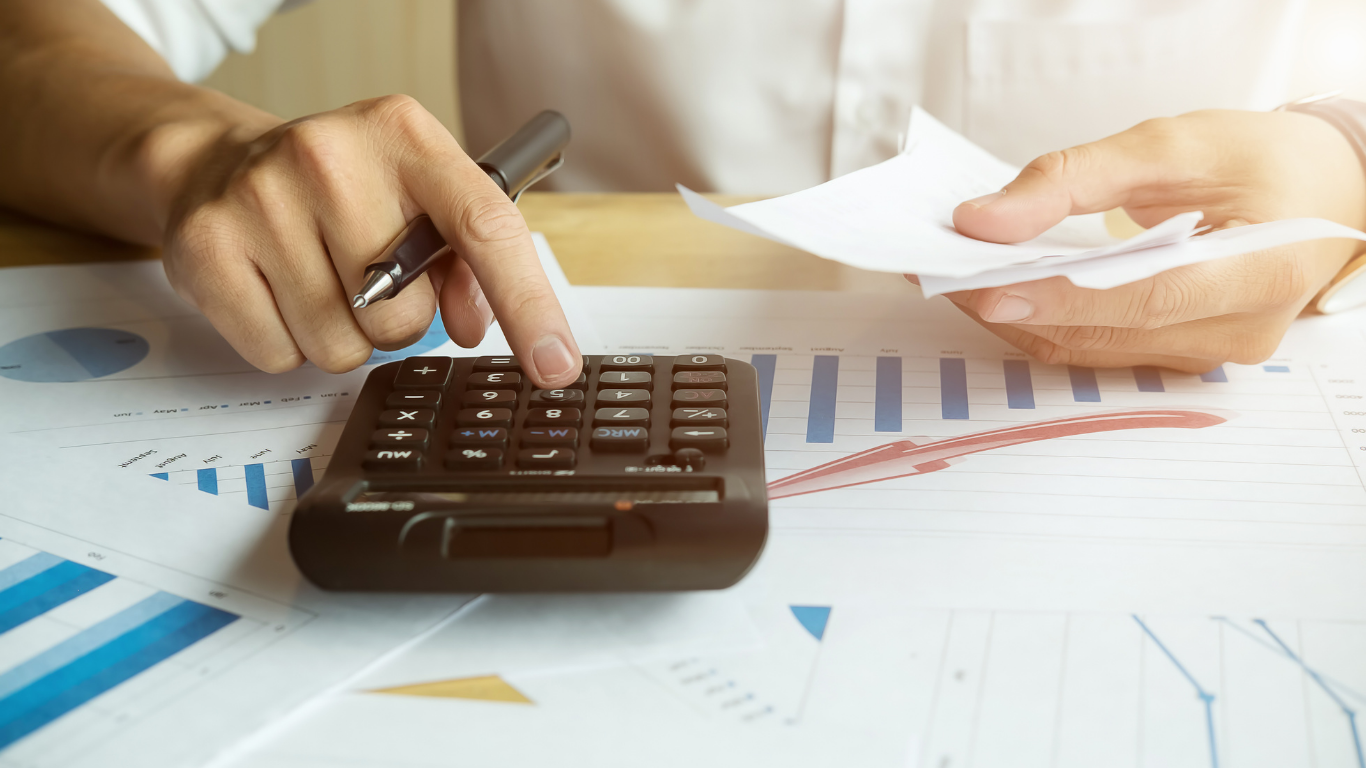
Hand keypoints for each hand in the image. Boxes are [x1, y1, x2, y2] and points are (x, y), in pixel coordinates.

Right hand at [156, 95, 580, 386]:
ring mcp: (262, 198)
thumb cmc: (343, 189)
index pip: (485, 227)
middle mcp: (332, 156)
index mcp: (405, 135)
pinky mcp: (209, 246)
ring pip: (341, 347)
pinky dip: (287, 343)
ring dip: (341, 336)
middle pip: (405, 315)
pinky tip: (277, 289)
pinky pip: (280, 355)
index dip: (529, 306)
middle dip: (399, 321)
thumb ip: (467, 262)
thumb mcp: (418, 198)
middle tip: (368, 280)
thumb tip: (473, 325)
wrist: (217, 162)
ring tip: (318, 279)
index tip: (556, 366)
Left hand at [932, 110, 1365, 372]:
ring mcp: (1209, 352)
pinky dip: (1046, 322)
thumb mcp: (1173, 143)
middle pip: (1109, 332)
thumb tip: (983, 220)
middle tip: (942, 274)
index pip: (1148, 296)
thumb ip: (1074, 179)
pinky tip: (1002, 292)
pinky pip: (1100, 349)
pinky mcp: (1180, 355)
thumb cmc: (1260, 160)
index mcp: (1263, 268)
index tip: (986, 288)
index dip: (1063, 297)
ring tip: (957, 280)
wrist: (1321, 188)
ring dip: (1021, 318)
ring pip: (1094, 351)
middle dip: (1017, 306)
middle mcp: (1239, 329)